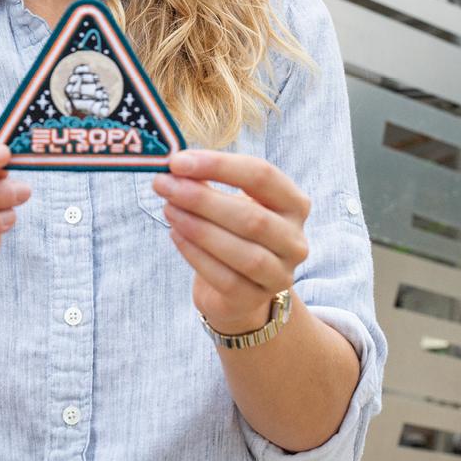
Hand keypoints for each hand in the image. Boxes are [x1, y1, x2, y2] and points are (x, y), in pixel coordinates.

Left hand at [152, 150, 309, 334]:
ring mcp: (280, 274)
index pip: (262, 176)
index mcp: (293, 204)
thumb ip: (205, 181)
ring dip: (198, 227)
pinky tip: (176, 234)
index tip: (178, 162)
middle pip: (251, 217)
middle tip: (165, 185)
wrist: (237, 288)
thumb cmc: (232, 231)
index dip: (219, 165)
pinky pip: (225, 278)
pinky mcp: (255, 299)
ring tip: (168, 209)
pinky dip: (196, 253)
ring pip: (242, 251)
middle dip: (202, 199)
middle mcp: (294, 240)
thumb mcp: (228, 201)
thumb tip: (173, 164)